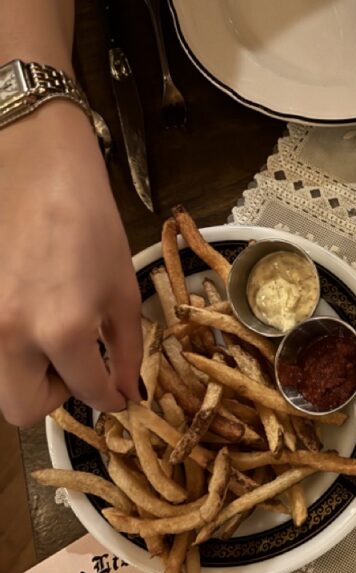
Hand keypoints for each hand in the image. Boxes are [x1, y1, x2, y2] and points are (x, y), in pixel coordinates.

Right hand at [0, 100, 142, 425]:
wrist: (33, 163)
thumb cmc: (88, 219)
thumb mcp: (122, 289)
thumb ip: (126, 350)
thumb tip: (126, 391)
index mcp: (61, 330)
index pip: (87, 393)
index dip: (110, 398)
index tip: (117, 394)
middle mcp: (10, 334)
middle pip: (21, 409)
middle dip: (55, 398)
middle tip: (75, 370)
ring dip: (27, 374)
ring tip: (52, 338)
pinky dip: (10, 344)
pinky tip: (31, 311)